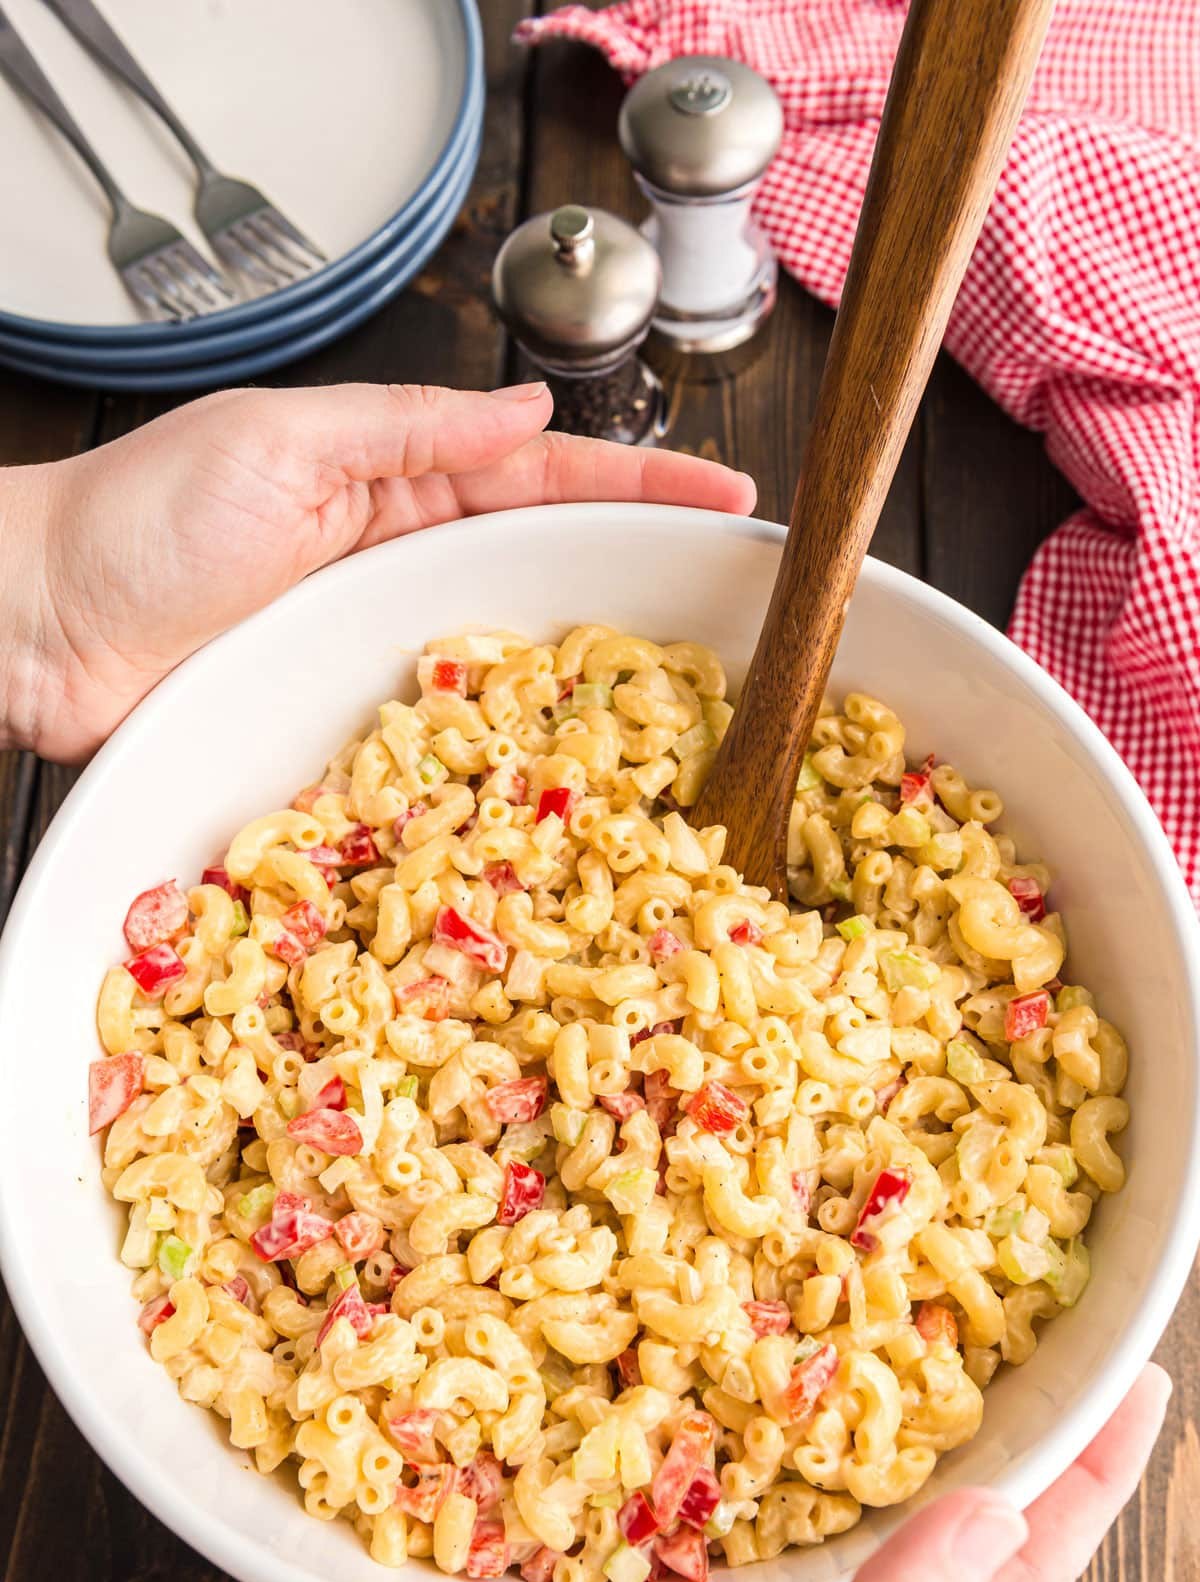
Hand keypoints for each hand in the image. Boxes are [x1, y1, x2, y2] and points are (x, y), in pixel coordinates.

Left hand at [3, 382, 754, 761]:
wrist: (38, 623)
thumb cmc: (138, 519)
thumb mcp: (283, 440)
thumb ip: (408, 428)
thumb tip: (527, 414)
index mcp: (387, 477)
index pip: (540, 474)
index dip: (636, 486)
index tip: (726, 500)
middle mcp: (392, 563)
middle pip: (541, 566)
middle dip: (638, 577)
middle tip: (736, 604)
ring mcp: (372, 648)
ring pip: (503, 651)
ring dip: (585, 670)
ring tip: (679, 694)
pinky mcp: (342, 720)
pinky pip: (441, 727)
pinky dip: (500, 741)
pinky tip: (556, 762)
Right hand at [294, 1367, 1169, 1581]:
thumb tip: (999, 1521)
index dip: (1088, 1488)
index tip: (1141, 1381)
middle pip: (957, 1539)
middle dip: (1017, 1441)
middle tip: (1056, 1329)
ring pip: (866, 1503)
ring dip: (914, 1418)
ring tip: (943, 1323)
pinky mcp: (672, 1577)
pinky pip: (766, 1487)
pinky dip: (798, 1421)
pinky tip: (791, 1362)